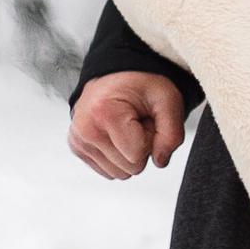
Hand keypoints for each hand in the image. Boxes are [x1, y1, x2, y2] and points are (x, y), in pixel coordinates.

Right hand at [68, 70, 187, 178]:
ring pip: (118, 174)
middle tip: (137, 122)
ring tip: (127, 127)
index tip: (144, 118)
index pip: (137, 156)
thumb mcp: (168, 99)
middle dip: (140, 147)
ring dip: (128, 153)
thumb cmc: (141, 84)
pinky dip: (117, 156)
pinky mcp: (77, 147)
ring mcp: (78, 139)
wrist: (118, 74)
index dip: (150, 139)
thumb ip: (172, 133)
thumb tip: (160, 161)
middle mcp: (85, 128)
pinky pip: (107, 171)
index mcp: (104, 112)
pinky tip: (116, 134)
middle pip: (129, 168)